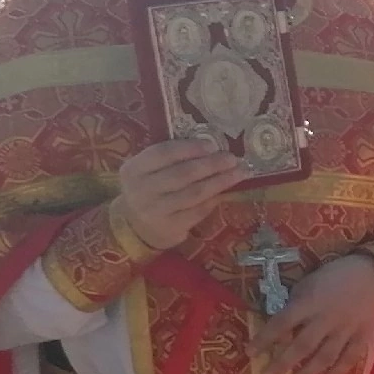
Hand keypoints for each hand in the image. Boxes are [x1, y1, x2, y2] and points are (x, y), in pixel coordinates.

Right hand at [117, 138, 244, 250]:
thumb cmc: (147, 190)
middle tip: (232, 158)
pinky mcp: (171, 228)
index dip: (189, 148)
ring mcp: (156, 211)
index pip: (163, 153)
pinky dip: (214, 200)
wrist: (134, 226)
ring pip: (194, 193)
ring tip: (239, 173)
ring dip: (219, 182)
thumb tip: (209, 147)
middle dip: (211, 164)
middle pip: (182, 174)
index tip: (212, 145)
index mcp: (134, 169)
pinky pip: (198, 211)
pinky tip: (226, 192)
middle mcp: (142, 190)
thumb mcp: (147, 171)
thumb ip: (169, 159)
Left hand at [251, 252, 373, 373]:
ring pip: (325, 356)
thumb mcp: (307, 284)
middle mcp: (327, 318)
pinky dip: (337, 372)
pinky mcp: (363, 336)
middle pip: (302, 345)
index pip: (282, 323)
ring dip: (306, 373)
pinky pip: (350, 358)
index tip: (250, 353)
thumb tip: (280, 332)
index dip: (264, 339)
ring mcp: (346, 329)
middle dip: (283, 363)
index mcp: (310, 302)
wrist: (370, 273)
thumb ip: (295, 306)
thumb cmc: (332, 277)